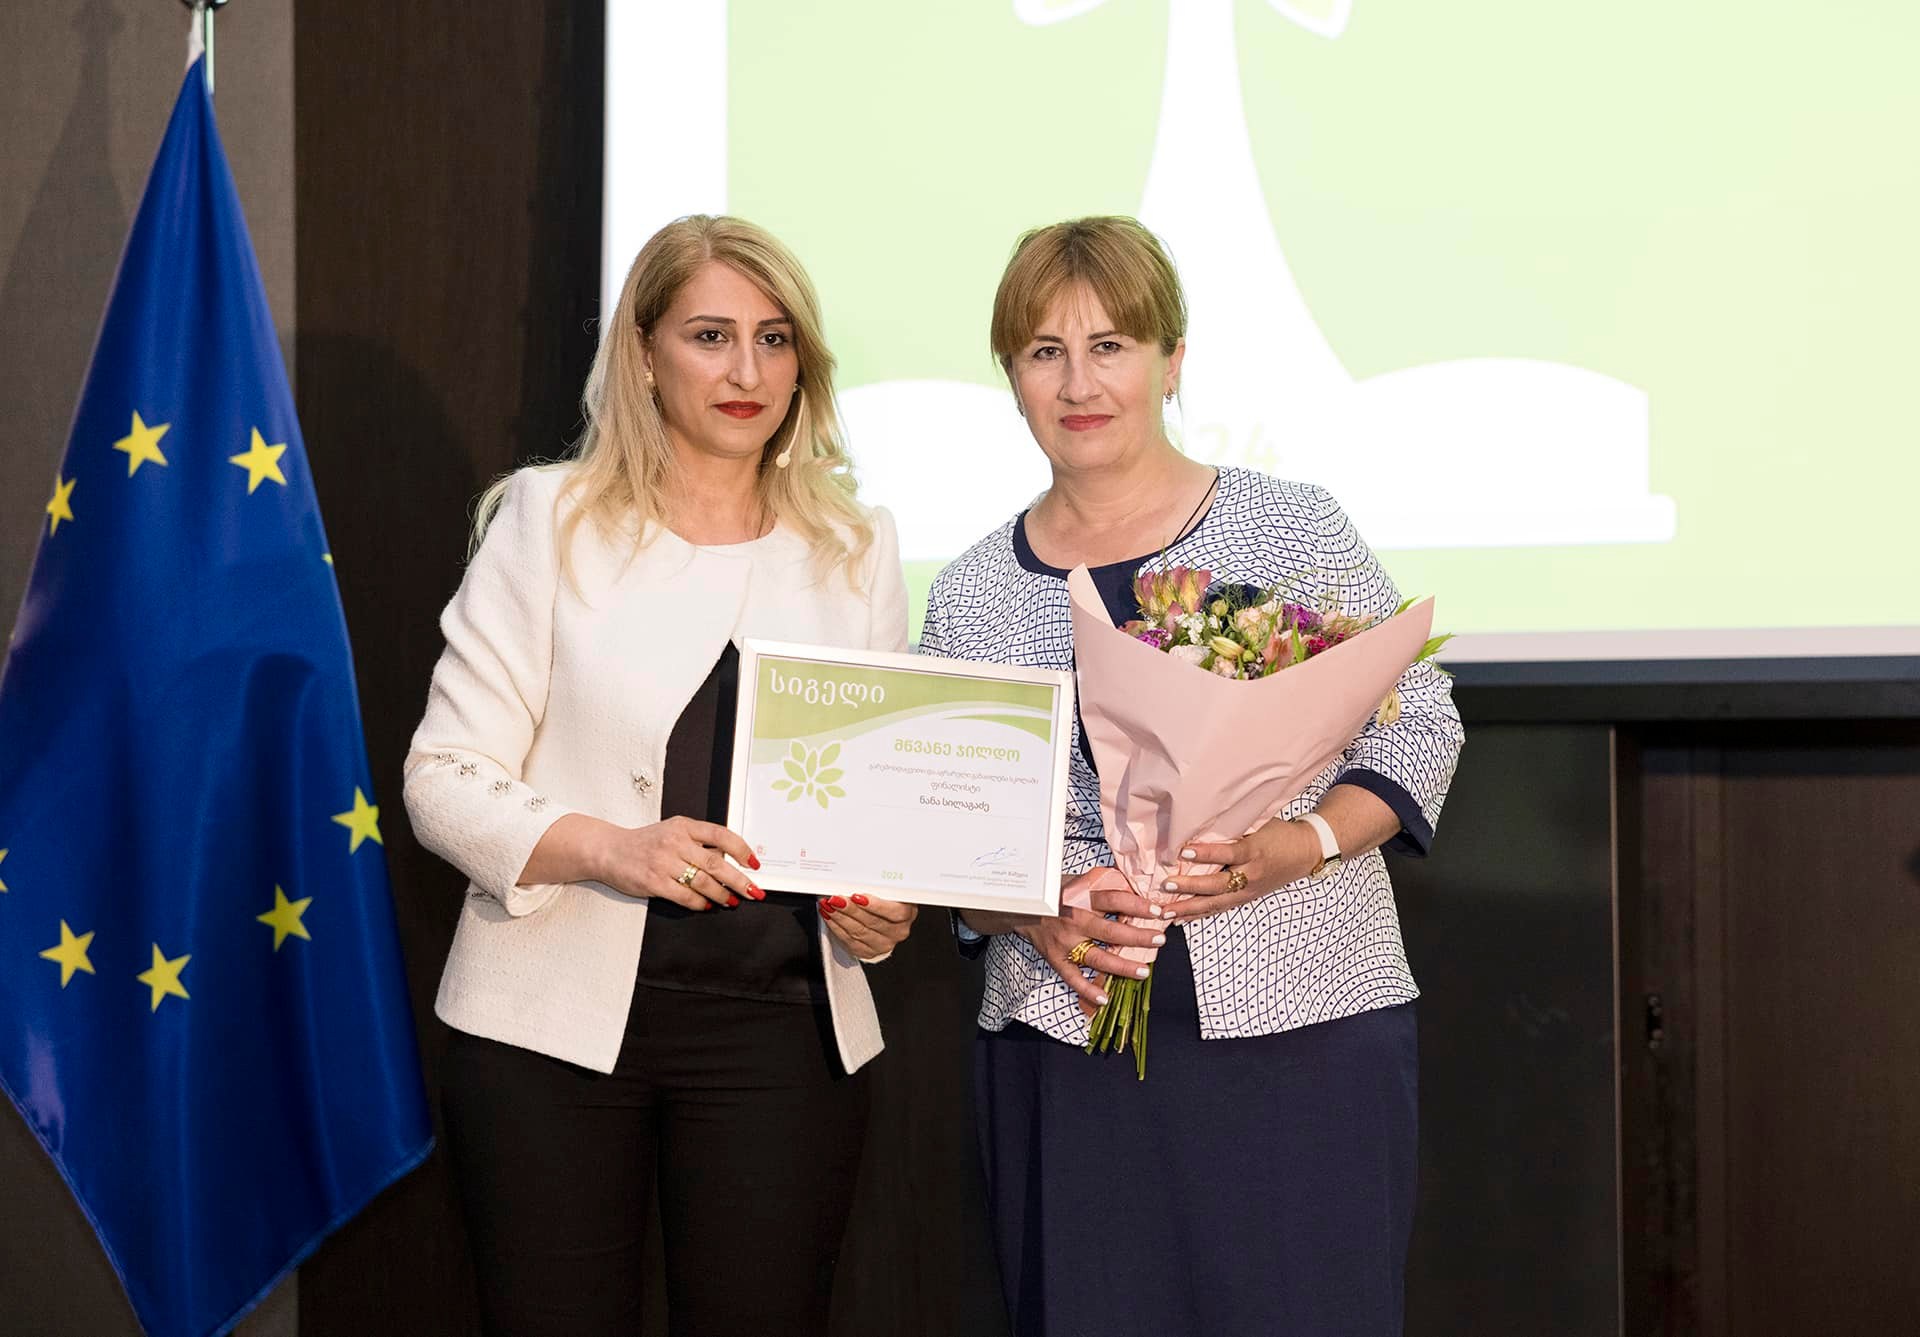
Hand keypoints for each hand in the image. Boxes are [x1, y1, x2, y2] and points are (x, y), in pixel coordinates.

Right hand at [592, 816, 764, 910]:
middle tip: (753, 890)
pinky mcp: (654, 882)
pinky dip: (700, 903)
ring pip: (703, 882)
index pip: (720, 835)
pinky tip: (707, 904)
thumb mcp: (673, 831)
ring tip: (731, 900)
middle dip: (739, 880)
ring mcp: (663, 863)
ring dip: (722, 894)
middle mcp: (674, 842)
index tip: (754, 863)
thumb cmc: (646, 842)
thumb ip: (698, 840)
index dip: (741, 850)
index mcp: (683, 826)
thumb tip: (728, 858)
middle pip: (716, 863)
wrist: (609, 850)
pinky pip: (685, 896)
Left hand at [818, 894, 916, 960]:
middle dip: (850, 909)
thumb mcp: (888, 890)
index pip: (894, 912)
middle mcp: (898, 931)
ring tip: (828, 905)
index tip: (857, 896)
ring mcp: (884, 944)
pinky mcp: (869, 952)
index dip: (875, 905)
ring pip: (858, 932)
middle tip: (835, 898)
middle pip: (872, 921)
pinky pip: (850, 941)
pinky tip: (830, 916)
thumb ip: (878, 886)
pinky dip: (837, 927)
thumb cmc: (886, 900)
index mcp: (907, 913)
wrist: (885, 920)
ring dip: (840, 917)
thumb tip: (856, 878)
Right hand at [1012, 879, 1170, 1016]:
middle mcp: (1075, 921)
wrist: (1020, 907)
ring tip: (1143, 971)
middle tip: (1159, 939)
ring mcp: (1066, 942)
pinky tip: (1104, 998)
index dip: (1137, 906)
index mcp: (1082, 899)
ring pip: (1097, 957)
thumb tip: (1132, 882)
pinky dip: (1087, 989)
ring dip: (1122, 966)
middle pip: (1111, 931)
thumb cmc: (1054, 893)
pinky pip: (1072, 977)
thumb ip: (1101, 883)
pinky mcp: (1056, 958)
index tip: (1157, 911)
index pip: (1114, 900)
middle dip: (1138, 937)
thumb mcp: (1076, 881)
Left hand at [1161, 818, 1318, 924]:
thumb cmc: (1279, 832)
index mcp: (1255, 851)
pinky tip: (1180, 918)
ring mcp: (1250, 890)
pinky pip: (1221, 908)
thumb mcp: (1259, 824)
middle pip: (1219, 884)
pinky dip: (1199, 914)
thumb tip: (1201, 820)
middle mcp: (1252, 874)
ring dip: (1190, 908)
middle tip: (1166, 885)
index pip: (1229, 853)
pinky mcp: (1248, 898)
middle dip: (1191, 887)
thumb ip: (1234, 827)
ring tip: (1166, 912)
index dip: (1207, 854)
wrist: (1307, 851)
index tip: (1184, 851)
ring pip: (1217, 902)